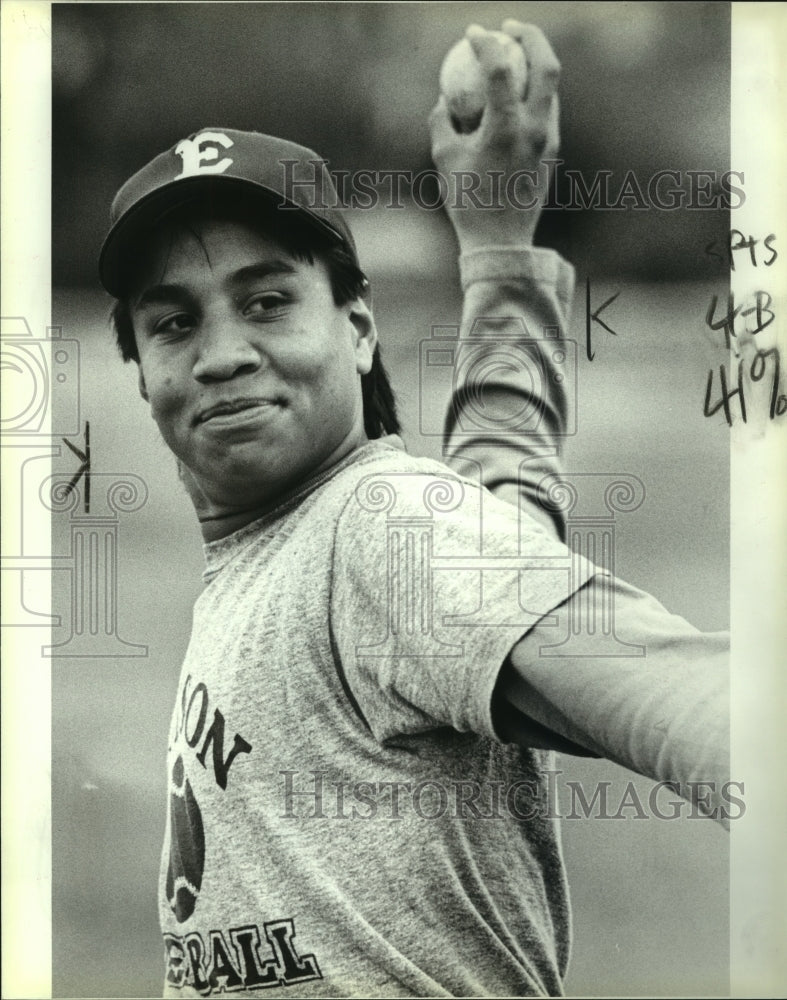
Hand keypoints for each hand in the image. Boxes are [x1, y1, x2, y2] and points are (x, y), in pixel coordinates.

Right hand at [429, 21, 560, 251]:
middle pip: (547, 64)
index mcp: (506, 127)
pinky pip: (548, 111)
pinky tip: (516, 96)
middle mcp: (535, 128)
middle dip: (530, 36)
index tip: (472, 33)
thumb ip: (442, 121)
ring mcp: (549, 139)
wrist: (500, 242)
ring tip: (513, 59)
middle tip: (509, 28)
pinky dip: (533, 94)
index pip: (500, 67)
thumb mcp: (444, 159)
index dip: (485, 42)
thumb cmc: (466, 202)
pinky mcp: (553, 151)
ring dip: (534, 65)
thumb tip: (445, 97)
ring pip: (551, 87)